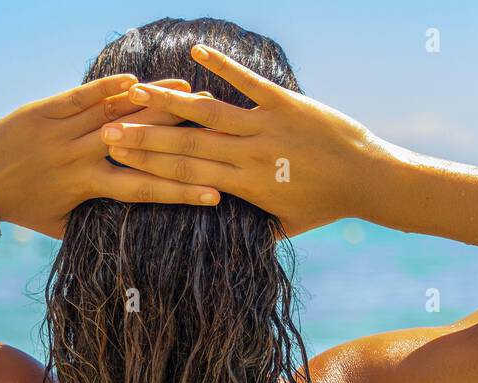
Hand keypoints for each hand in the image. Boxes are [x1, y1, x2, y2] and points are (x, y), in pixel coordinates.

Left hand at [0, 74, 222, 237]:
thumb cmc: (23, 208)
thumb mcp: (61, 224)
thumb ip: (93, 220)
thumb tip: (128, 228)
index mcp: (88, 188)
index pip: (144, 189)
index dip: (181, 191)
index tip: (215, 192)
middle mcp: (78, 158)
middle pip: (138, 142)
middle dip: (178, 131)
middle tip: (213, 120)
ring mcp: (61, 132)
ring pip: (114, 113)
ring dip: (153, 100)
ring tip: (185, 88)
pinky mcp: (43, 111)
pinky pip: (80, 96)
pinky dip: (107, 86)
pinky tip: (135, 79)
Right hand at [99, 45, 386, 235]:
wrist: (369, 179)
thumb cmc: (328, 206)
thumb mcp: (287, 225)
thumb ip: (255, 226)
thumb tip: (226, 235)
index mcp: (245, 187)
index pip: (186, 175)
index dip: (148, 165)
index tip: (117, 157)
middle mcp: (250, 157)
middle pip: (187, 145)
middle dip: (145, 136)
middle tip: (108, 127)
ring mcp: (267, 128)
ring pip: (210, 113)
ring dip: (172, 101)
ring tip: (140, 88)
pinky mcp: (287, 105)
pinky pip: (249, 84)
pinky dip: (224, 66)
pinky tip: (198, 51)